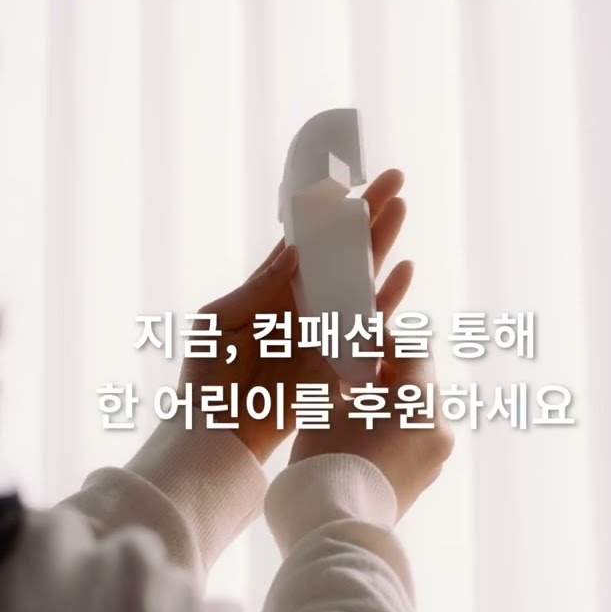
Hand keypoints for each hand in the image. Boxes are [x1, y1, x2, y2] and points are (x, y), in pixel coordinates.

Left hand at [178, 169, 414, 461]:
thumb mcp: (218, 323)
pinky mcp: (336, 358)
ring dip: (380, 244)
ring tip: (401, 208)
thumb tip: (294, 253)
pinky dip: (386, 300)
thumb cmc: (206, 378)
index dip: (327, 210)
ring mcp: (321, 329)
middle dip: (367, 215)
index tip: (348, 177)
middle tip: (393, 180)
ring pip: (358, 278)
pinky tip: (404, 272)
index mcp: (270, 290)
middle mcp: (301, 303)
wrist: (217, 434)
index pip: (304, 240)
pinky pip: (367, 326)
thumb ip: (257, 289)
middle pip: (341, 251)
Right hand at [289, 335, 454, 520]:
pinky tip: (364, 435)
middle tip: (356, 375)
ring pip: (419, 414)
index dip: (388, 342)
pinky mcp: (424, 479)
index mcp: (420, 401)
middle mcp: (438, 427)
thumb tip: (344, 370)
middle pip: (420, 384)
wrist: (333, 523)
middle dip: (390, 375)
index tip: (364, 344)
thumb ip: (342, 380)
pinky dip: (396, 430)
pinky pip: (415, 441)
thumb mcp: (328, 407)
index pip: (415, 352)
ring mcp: (435, 457)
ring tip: (355, 408)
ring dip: (393, 404)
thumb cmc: (329, 457)